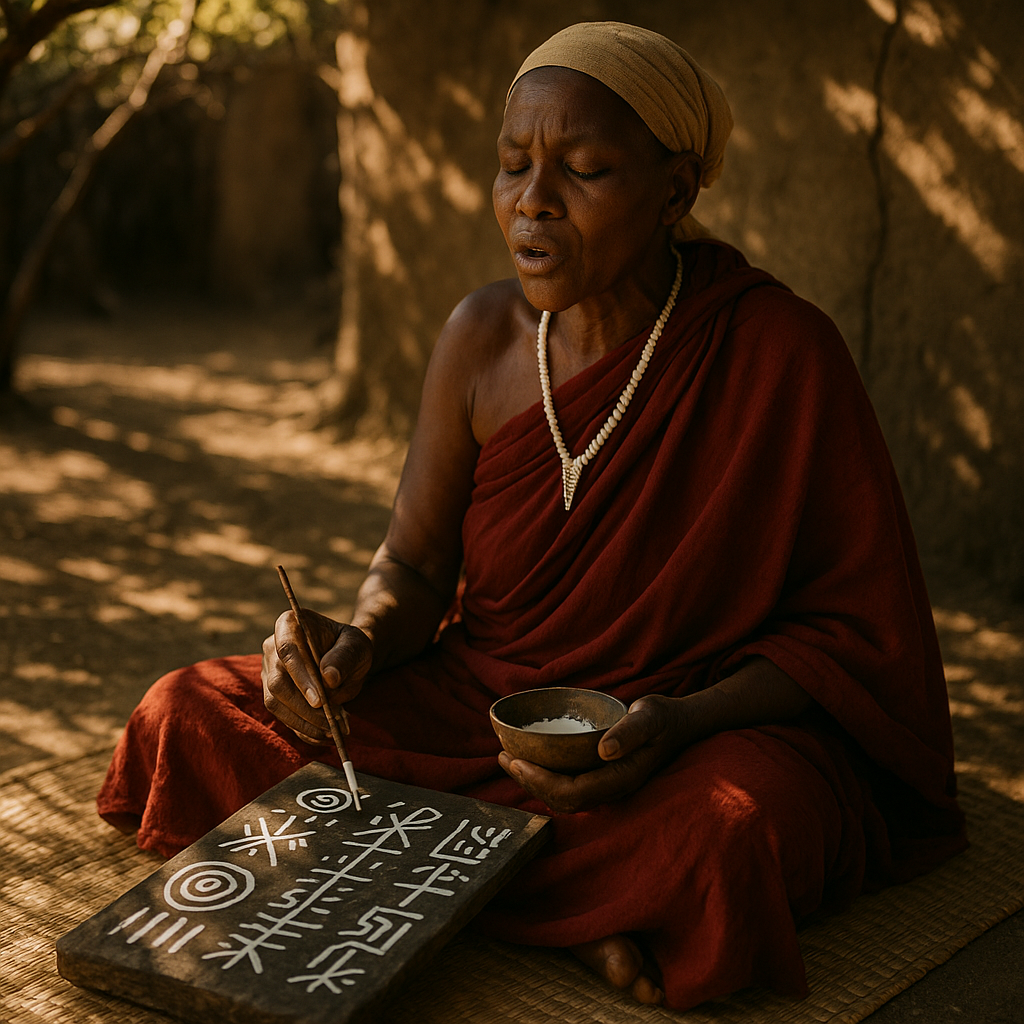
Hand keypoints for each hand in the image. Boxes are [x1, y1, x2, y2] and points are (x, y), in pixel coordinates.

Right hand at [261, 609, 372, 743]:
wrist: (346, 657)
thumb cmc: (351, 646)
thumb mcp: (357, 645)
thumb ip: (345, 657)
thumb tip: (329, 678)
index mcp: (289, 625)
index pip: (288, 650)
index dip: (301, 677)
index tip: (320, 701)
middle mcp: (272, 648)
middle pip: (278, 683)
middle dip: (304, 708)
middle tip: (332, 723)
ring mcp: (269, 673)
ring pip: (276, 703)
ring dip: (304, 722)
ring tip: (333, 731)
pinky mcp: (274, 695)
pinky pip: (283, 716)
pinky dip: (304, 730)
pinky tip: (324, 735)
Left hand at [497, 694, 686, 812]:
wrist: (679, 724)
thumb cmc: (664, 717)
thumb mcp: (651, 717)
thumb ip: (631, 732)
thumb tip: (604, 750)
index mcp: (621, 778)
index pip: (573, 792)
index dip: (541, 782)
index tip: (516, 761)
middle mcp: (611, 788)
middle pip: (562, 799)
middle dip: (529, 782)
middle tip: (502, 757)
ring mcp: (605, 785)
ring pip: (562, 795)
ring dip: (533, 780)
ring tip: (507, 758)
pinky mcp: (600, 776)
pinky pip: (567, 784)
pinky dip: (544, 774)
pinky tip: (530, 757)